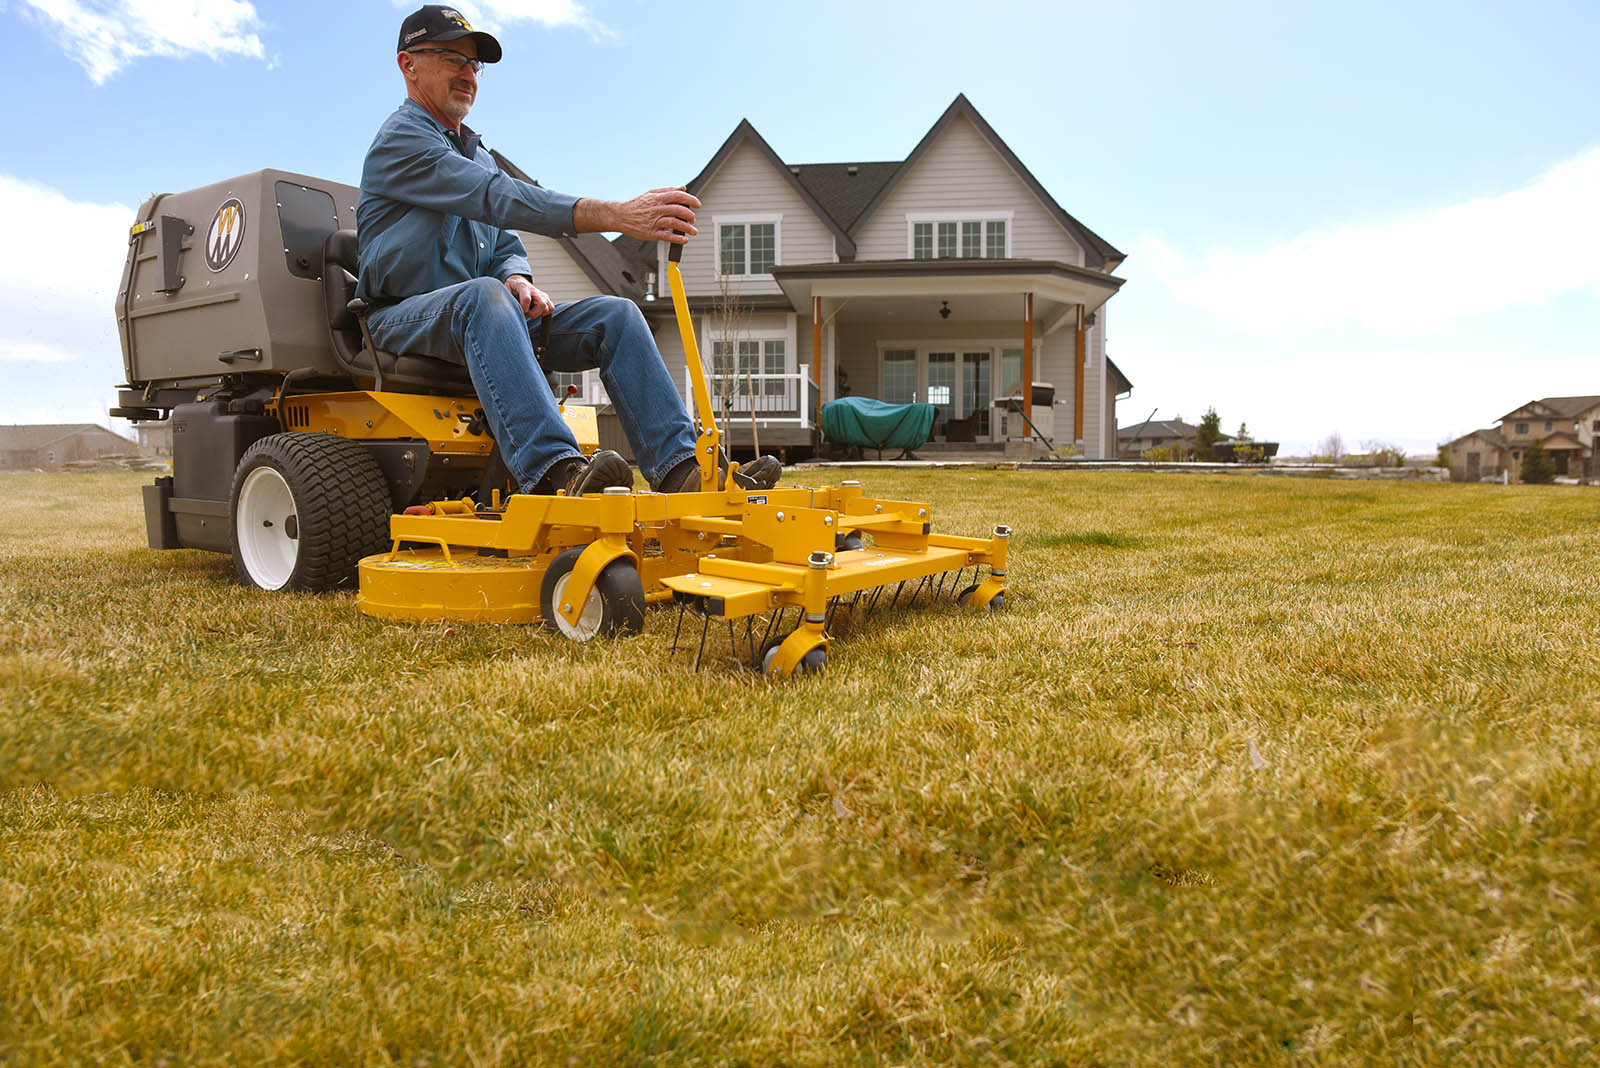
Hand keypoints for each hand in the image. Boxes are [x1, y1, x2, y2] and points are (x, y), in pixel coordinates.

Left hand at [505, 275, 552, 317]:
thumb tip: (507, 304)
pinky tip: (537, 310)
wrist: (519, 281)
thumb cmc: (512, 287)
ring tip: (531, 311)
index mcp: (523, 286)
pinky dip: (545, 312)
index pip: (527, 299)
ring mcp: (542, 294)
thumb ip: (506, 295)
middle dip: (534, 313)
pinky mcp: (546, 298)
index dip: (524, 308)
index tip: (521, 311)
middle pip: (542, 304)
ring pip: (548, 308)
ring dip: (540, 313)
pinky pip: (551, 308)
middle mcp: (535, 290)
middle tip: (527, 313)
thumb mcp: (506, 288)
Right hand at [577, 187, 699, 242]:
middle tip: (693, 219)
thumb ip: (668, 190)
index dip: (691, 200)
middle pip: (679, 210)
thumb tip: (683, 187)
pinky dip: (678, 239)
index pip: (678, 196)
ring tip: (693, 231)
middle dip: (690, 215)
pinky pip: (667, 236)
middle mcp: (656, 209)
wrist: (620, 216)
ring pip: (675, 223)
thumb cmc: (637, 205)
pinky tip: (684, 240)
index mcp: (657, 198)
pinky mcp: (651, 233)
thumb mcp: (651, 193)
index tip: (698, 205)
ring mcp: (654, 222)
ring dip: (687, 228)